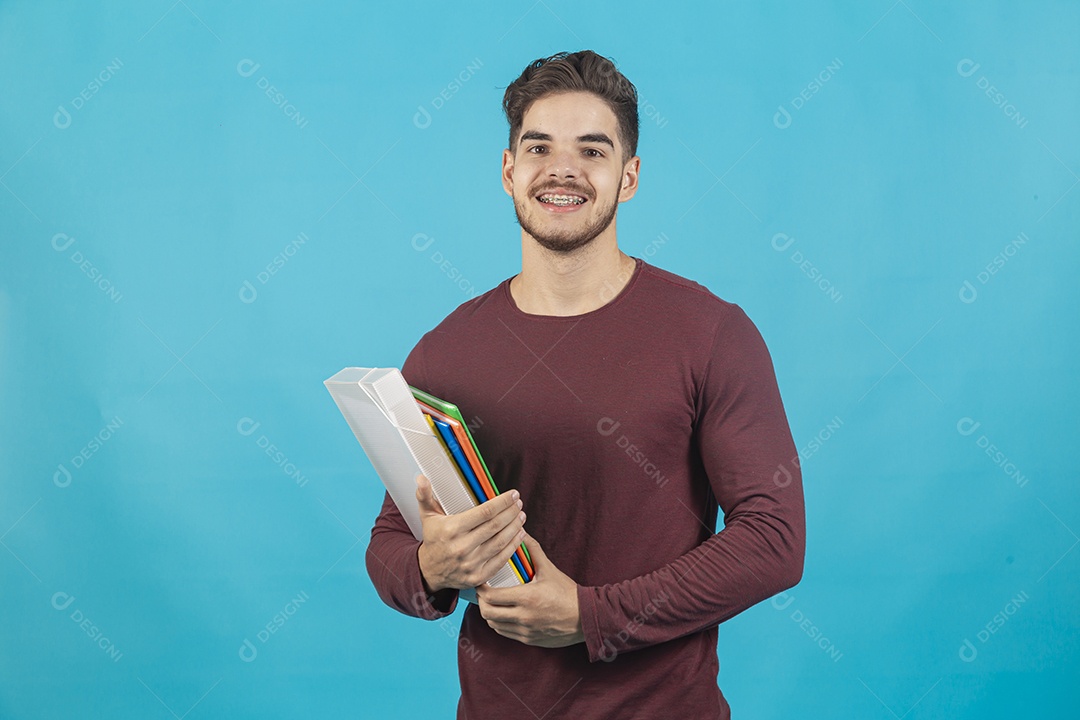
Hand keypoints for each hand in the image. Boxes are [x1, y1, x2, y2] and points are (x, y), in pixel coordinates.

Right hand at [415, 474, 526, 592]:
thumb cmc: (433, 539)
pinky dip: (513, 546)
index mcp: (452, 529)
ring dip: (515, 527)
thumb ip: (425, 496)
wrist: (428, 572)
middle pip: (495, 526)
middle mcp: (462, 547)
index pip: (484, 512)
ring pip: (501, 542)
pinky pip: (501, 559)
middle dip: (511, 512)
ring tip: (521, 516)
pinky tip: (520, 535)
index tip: (513, 494)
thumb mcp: (427, 517)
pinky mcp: (478, 576)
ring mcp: (471, 564)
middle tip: (519, 503)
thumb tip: (421, 478)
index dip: (502, 502)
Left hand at [476, 533, 584, 647]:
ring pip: (494, 625)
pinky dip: (500, 624)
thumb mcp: (549, 570)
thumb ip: (533, 550)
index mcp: (527, 598)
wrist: (585, 618)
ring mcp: (525, 631)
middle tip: (483, 592)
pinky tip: (503, 614)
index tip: (481, 581)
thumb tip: (522, 532)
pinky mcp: (528, 640)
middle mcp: (524, 617)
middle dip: (481, 602)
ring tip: (492, 602)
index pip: (491, 596)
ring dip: (489, 614)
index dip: (481, 589)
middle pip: (487, 613)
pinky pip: (505, 633)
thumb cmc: (567, 593)